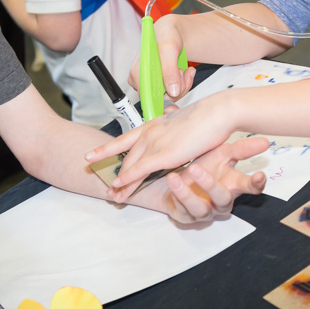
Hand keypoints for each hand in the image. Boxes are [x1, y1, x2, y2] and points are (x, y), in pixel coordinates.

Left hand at [86, 93, 240, 202]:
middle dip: (116, 174)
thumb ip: (172, 131)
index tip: (92, 156)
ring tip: (113, 195)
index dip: (106, 149)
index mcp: (153, 124)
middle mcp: (149, 132)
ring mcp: (154, 143)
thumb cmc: (207, 118)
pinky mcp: (163, 154)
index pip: (124, 139)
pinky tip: (119, 187)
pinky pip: (139, 170)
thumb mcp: (183, 124)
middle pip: (126, 157)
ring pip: (130, 166)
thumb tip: (172, 131)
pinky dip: (127, 180)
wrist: (217, 113)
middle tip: (109, 188)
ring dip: (120, 183)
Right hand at [128, 13, 194, 101]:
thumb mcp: (169, 49)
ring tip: (185, 70)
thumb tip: (172, 91)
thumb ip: (169, 70)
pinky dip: (183, 84)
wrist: (171, 33)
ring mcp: (151, 83)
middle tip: (183, 72)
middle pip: (160, 98)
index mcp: (137, 72)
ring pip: (169, 97)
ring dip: (182, 85)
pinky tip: (185, 73)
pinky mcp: (160, 85)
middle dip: (177, 88)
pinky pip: (174, 93)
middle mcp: (141, 80)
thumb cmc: (166, 36)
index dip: (164, 97)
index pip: (148, 96)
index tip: (176, 88)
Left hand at [152, 136, 268, 223]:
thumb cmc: (205, 166)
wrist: (179, 178)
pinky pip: (182, 210)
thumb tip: (264, 141)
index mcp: (233, 184)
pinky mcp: (188, 217)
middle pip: (223, 199)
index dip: (256, 184)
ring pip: (200, 209)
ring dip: (187, 193)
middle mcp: (221, 202)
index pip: (251, 188)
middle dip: (210, 185)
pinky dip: (175, 195)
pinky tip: (171, 182)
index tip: (259, 175)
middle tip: (195, 168)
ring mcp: (205, 211)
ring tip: (175, 177)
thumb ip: (241, 149)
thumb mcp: (222, 153)